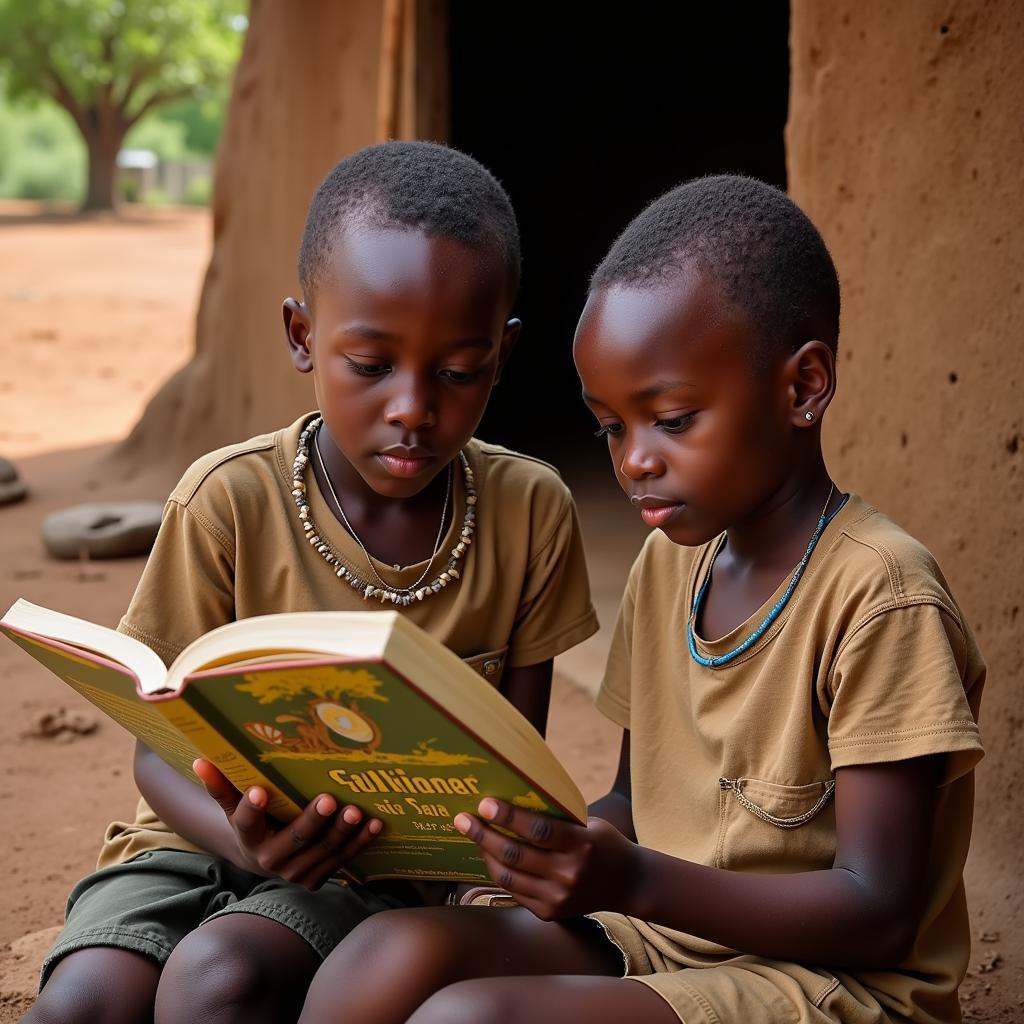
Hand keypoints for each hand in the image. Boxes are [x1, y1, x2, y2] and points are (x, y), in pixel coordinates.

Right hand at [192, 759, 382, 889]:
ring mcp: (296, 873)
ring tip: (356, 812)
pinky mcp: (318, 878)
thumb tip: (200, 760)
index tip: (259, 790)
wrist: (265, 857)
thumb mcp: (235, 806)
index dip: (252, 808)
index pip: (246, 823)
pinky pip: (342, 860)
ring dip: (342, 833)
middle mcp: (271, 861)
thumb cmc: (254, 821)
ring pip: (322, 852)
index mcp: (249, 838)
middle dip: (312, 821)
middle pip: (294, 840)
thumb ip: (222, 786)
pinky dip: (359, 843)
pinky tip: (375, 824)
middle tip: (328, 799)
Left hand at [453, 797, 638, 919]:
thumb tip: (511, 800)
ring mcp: (558, 898)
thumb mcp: (586, 824)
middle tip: (463, 819)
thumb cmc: (601, 842)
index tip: (484, 803)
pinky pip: (513, 891)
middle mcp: (568, 874)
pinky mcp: (549, 913)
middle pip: (515, 854)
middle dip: (483, 834)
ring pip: (508, 876)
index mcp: (581, 845)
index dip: (508, 816)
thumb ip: (554, 819)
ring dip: (485, 853)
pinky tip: (488, 855)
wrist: (626, 883)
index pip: (538, 830)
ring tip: (472, 835)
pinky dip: (498, 871)